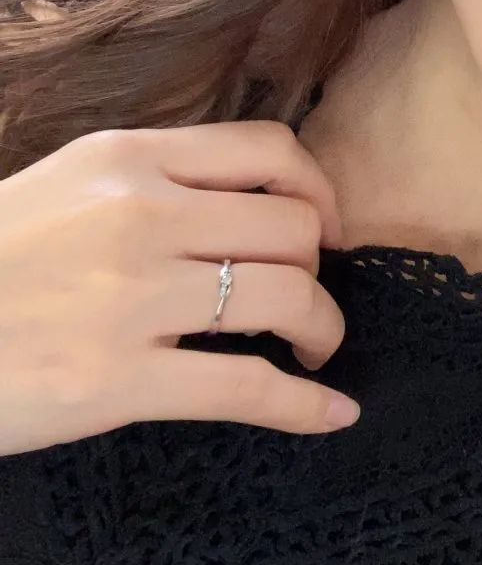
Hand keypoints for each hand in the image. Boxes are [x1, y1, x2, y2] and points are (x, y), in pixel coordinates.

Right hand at [0, 120, 360, 456]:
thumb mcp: (65, 186)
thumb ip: (151, 181)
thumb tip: (245, 199)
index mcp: (129, 159)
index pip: (270, 150)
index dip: (318, 191)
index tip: (322, 226)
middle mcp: (142, 215)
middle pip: (291, 227)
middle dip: (317, 266)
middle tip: (304, 296)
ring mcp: (132, 299)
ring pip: (286, 298)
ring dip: (322, 328)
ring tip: (311, 347)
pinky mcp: (118, 382)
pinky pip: (246, 389)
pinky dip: (305, 406)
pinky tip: (332, 414)